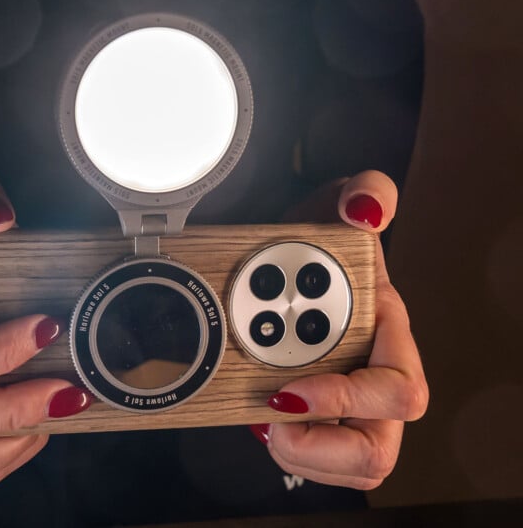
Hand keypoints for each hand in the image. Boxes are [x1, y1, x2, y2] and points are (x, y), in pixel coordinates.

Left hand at [253, 170, 428, 489]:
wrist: (280, 263)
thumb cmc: (317, 244)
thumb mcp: (335, 207)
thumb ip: (365, 194)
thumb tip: (366, 209)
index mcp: (389, 335)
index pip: (398, 389)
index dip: (346, 399)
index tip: (287, 390)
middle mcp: (374, 378)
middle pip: (376, 448)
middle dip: (319, 446)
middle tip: (270, 420)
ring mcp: (349, 405)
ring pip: (347, 465)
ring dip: (299, 454)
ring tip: (263, 423)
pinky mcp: (320, 420)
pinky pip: (315, 459)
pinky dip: (286, 448)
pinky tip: (261, 419)